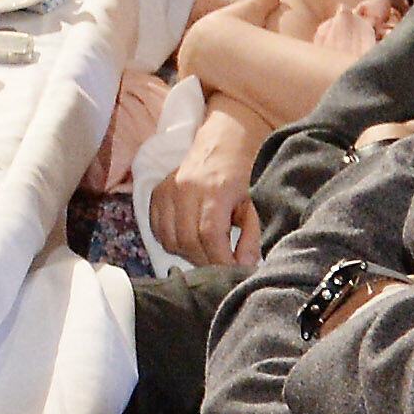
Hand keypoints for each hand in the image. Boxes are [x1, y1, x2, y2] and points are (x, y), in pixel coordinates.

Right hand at [148, 108, 265, 269]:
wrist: (225, 141)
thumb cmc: (245, 172)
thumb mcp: (256, 203)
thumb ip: (252, 236)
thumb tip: (244, 265)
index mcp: (214, 189)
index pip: (209, 235)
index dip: (220, 260)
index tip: (234, 271)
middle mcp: (185, 188)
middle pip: (187, 240)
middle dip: (206, 261)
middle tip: (222, 265)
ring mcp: (167, 189)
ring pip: (170, 238)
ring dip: (188, 254)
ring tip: (207, 253)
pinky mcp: (157, 192)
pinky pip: (157, 229)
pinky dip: (171, 241)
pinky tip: (189, 241)